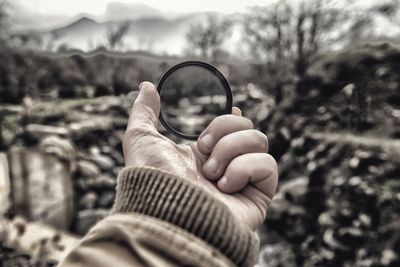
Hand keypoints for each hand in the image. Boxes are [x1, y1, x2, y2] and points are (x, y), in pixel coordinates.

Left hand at [123, 82, 277, 229]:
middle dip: (224, 129)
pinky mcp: (259, 196)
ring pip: (259, 140)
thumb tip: (147, 86)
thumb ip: (144, 111)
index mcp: (204, 155)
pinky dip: (244, 168)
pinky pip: (268, 164)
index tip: (232, 107)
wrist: (167, 213)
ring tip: (211, 173)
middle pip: (247, 127)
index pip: (231, 129)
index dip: (234, 117)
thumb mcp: (141, 138)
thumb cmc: (152, 178)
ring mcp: (243, 180)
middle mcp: (226, 165)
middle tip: (203, 149)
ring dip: (230, 150)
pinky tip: (226, 185)